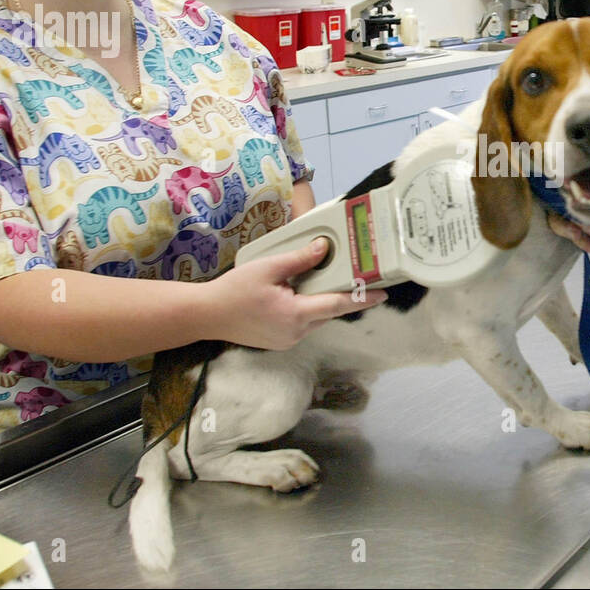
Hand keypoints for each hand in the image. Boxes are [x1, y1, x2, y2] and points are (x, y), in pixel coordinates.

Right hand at [203, 238, 384, 349]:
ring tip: (315, 281)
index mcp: (296, 314)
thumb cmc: (234, 290)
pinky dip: (305, 309)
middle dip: (339, 294)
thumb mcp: (268, 267)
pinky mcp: (280, 341)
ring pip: (315, 318)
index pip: (338, 305)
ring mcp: (288, 340)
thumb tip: (324, 247)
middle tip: (353, 276)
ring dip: (319, 301)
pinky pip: (302, 323)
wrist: (207, 315)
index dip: (361, 298)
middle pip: (328, 311)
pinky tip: (295, 294)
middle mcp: (296, 332)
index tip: (382, 293)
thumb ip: (300, 259)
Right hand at [546, 176, 589, 259]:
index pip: (581, 174)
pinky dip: (586, 245)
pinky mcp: (585, 230)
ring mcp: (586, 211)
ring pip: (563, 218)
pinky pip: (575, 236)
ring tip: (589, 237)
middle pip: (565, 197)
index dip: (571, 183)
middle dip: (572, 212)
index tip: (570, 194)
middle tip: (582, 226)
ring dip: (571, 229)